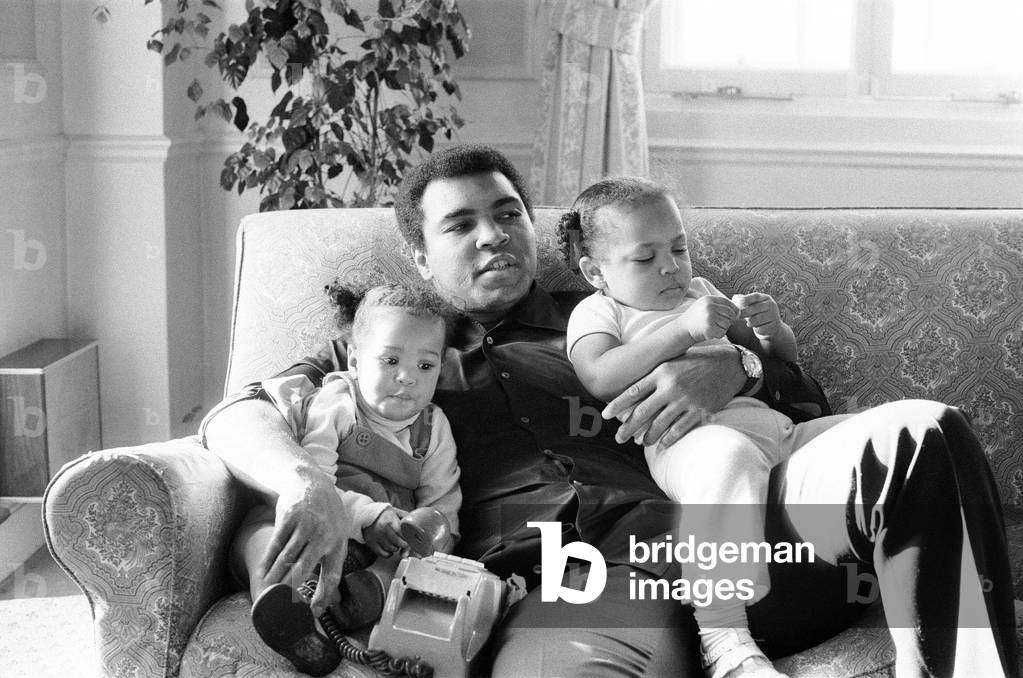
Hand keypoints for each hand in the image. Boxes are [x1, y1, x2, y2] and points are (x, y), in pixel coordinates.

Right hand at [258, 467, 349, 616]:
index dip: (323, 595)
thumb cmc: (326, 515)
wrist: (311, 482)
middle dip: (289, 590)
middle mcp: (324, 535)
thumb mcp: (337, 533)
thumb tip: (328, 595)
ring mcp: (305, 525)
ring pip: (286, 559)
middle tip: (278, 607)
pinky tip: (261, 573)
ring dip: (273, 578)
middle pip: (303, 569)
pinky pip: (275, 544)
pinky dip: (266, 561)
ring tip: (266, 593)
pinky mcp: (289, 518)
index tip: (313, 612)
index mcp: (338, 542)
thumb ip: (331, 560)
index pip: (332, 574)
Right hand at [363, 507, 408, 557]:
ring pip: (392, 549)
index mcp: (390, 520)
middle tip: (404, 542)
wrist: (365, 514)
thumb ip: (406, 518)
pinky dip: (389, 554)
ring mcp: (377, 537)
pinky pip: (383, 554)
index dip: (409, 538)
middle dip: (404, 544)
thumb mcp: (396, 512)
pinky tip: (390, 550)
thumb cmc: (384, 514)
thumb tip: (418, 528)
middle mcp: (383, 529)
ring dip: (396, 548)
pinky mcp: (371, 543)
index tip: (411, 539)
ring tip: (395, 542)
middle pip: (399, 543)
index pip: (403, 534)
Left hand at [601, 344, 742, 447]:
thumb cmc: (696, 361)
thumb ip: (654, 376)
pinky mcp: (701, 411)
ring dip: (647, 436)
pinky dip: (668, 439)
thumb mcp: (672, 361)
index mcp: (662, 371)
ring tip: (641, 442)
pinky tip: (662, 445)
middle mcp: (671, 386)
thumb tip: (633, 394)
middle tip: (618, 438)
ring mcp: (686, 400)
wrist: (729, 364)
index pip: (633, 391)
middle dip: (627, 428)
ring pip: (660, 424)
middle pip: (642, 412)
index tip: (605, 415)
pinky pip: (680, 430)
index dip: (617, 405)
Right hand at [680, 295, 737, 342]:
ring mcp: (709, 317)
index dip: (734, 311)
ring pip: (727, 324)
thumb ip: (719, 306)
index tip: (734, 316)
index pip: (729, 303)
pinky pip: (722, 332)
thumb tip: (740, 311)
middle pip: (730, 314)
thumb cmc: (696, 319)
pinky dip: (719, 334)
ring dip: (723, 328)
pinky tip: (710, 333)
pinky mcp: (709, 328)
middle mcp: (710, 306)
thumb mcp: (705, 306)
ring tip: (712, 327)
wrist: (682, 329)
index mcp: (709, 299)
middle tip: (720, 324)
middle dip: (729, 320)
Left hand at [732, 293, 782, 338]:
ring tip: (750, 323)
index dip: (744, 300)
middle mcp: (771, 304)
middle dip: (743, 313)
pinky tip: (758, 327)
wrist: (772, 327)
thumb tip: (734, 298)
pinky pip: (761, 329)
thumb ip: (742, 301)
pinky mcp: (774, 326)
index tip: (736, 306)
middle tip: (738, 317)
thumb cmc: (758, 314)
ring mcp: (774, 315)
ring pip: (756, 319)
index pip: (754, 296)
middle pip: (754, 308)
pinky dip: (757, 329)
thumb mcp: (752, 306)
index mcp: (765, 297)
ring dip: (750, 323)